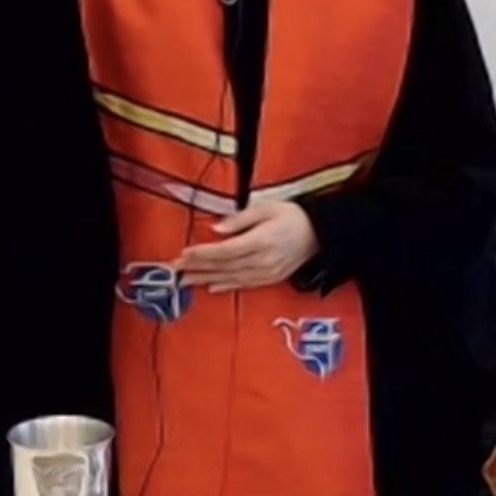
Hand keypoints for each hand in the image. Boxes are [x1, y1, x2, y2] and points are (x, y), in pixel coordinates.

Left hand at [174, 201, 319, 293]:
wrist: (319, 233)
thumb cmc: (291, 216)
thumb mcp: (265, 208)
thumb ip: (239, 220)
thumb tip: (215, 230)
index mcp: (261, 241)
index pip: (225, 250)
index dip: (203, 254)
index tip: (184, 254)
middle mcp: (263, 260)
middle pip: (224, 266)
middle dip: (198, 268)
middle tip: (176, 271)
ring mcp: (267, 272)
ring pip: (231, 278)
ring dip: (206, 279)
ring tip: (186, 281)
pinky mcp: (271, 279)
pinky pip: (244, 285)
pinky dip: (226, 286)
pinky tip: (210, 287)